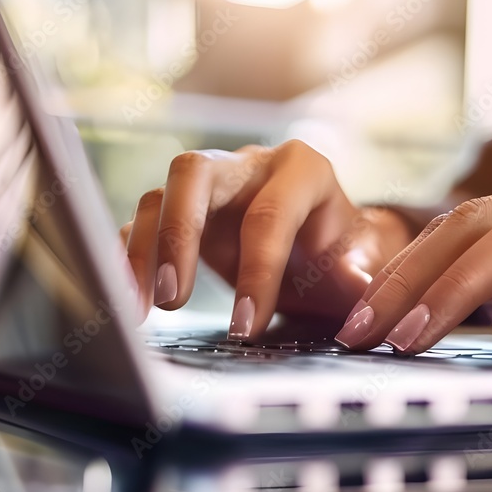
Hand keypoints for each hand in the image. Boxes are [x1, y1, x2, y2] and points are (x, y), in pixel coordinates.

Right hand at [123, 141, 411, 338]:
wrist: (330, 254)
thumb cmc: (347, 258)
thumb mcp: (363, 268)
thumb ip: (362, 276)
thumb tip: (358, 286)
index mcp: (304, 170)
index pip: (271, 214)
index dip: (257, 271)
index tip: (246, 326)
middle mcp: (250, 165)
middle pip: (194, 174)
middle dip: (180, 236)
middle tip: (175, 300)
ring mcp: (211, 186)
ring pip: (159, 196)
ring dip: (144, 253)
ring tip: (141, 310)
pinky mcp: (182, 212)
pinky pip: (143, 224)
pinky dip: (130, 259)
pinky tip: (128, 301)